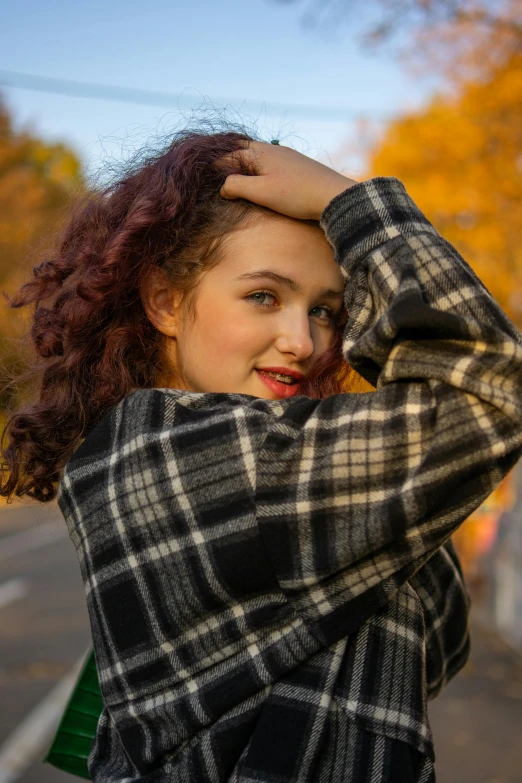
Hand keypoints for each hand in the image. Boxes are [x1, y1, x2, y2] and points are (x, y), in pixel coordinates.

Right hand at [216, 140, 358, 220]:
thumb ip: (237, 185)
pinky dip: (259, 171)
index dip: (215, 166)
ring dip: (244, 167)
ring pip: (258, 158)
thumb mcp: (261, 191)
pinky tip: (261, 181)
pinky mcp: (297, 167)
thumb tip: (222, 186)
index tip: (203, 177)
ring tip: (235, 179)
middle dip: (229, 163)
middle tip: (216, 175)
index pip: (229, 155)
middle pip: (243, 152)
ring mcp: (286, 157)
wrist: (332, 195)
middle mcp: (273, 149)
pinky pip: (270, 164)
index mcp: (260, 152)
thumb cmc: (295, 194)